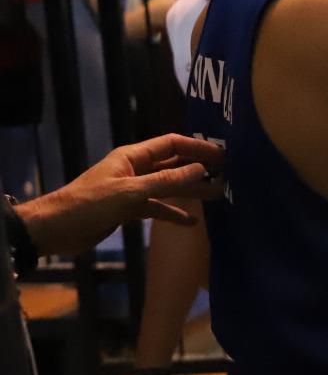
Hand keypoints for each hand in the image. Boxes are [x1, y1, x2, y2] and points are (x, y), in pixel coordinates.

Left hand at [18, 134, 224, 253]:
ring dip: (190, 192)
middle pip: (173, 165)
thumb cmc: (89, 204)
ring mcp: (132, 190)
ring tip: (218, 196)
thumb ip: (167, 181)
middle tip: (227, 175)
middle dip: (198, 169)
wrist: (54, 230)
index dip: (197, 147)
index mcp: (132, 157)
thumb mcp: (130, 192)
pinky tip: (191, 222)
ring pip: (168, 187)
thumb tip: (201, 169)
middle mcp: (135, 170)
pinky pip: (157, 208)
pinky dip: (173, 214)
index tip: (222, 155)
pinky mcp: (128, 210)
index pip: (172, 144)